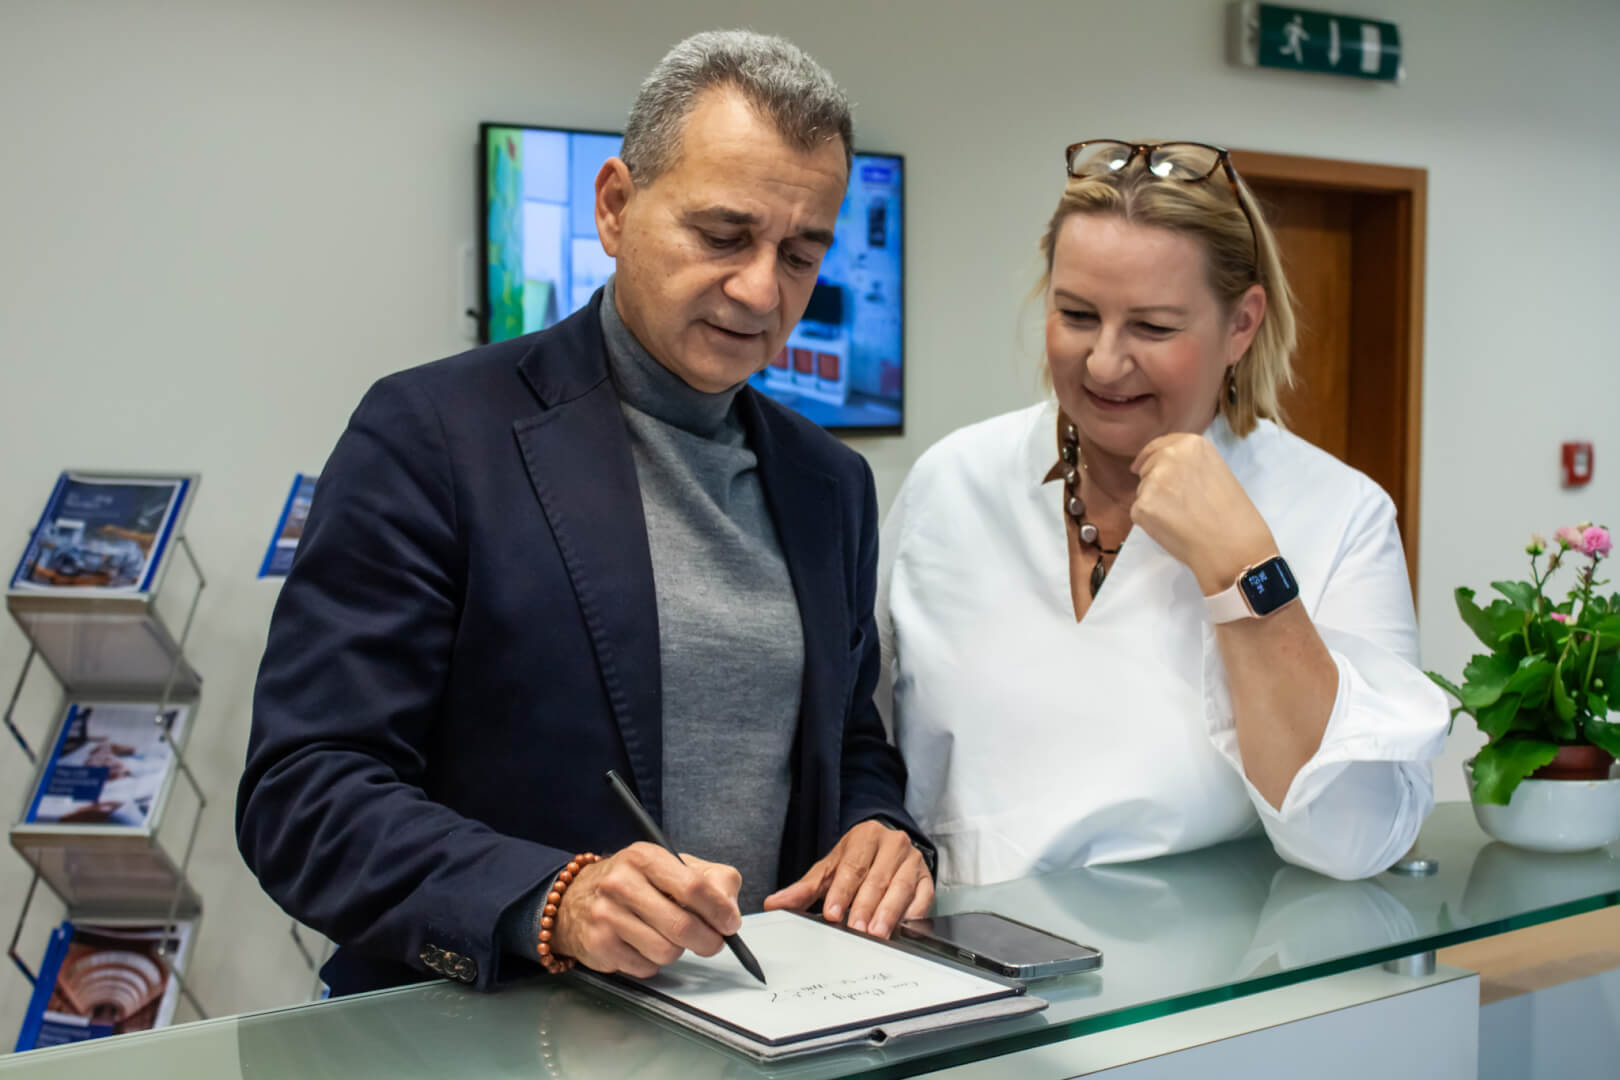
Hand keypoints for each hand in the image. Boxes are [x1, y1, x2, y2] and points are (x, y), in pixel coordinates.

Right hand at [550, 842, 741, 977]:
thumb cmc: (635, 882)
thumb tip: (730, 912)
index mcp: (644, 857)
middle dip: (707, 941)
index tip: (730, 924)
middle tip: (712, 941)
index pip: (693, 887)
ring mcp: (606, 915)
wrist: (575, 898)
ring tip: (667, 936)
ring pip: (666, 952)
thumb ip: (712, 880)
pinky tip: (643, 945)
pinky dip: (653, 962)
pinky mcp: (599, 945)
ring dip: (677, 951)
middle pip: (682, 925)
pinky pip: (646, 967)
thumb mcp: (673, 866)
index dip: (719, 910)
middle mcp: (621, 883)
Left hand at [762, 820, 933, 938]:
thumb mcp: (829, 868)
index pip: (853, 865)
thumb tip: (774, 904)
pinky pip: (922, 898)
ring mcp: (913, 861)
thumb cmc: (857, 860)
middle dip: (865, 906)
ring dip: (888, 912)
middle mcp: (893, 844)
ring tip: (876, 932)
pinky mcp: (928, 879)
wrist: (887, 847)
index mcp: (866, 836)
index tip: (832, 912)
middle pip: (878, 878)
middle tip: (855, 928)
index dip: (842, 891)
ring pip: (901, 888)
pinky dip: (912, 914)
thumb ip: (803, 888)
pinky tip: (902, 928)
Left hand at [1131, 433, 1277, 593]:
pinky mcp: (1142, 505)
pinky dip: (1150, 521)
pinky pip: (1139, 512)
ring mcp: (1153, 480)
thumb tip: (1159, 466)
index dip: (1149, 456)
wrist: (1231, 543)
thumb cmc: (1230, 512)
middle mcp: (1169, 455)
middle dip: (1155, 482)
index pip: (1158, 445)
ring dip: (1154, 502)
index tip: (1141, 464)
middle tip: (1178, 503)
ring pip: (1143, 490)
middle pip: (1147, 467)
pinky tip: (1173, 527)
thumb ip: (1186, 463)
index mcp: (1190, 443)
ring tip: (1183, 517)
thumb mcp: (1214, 469)